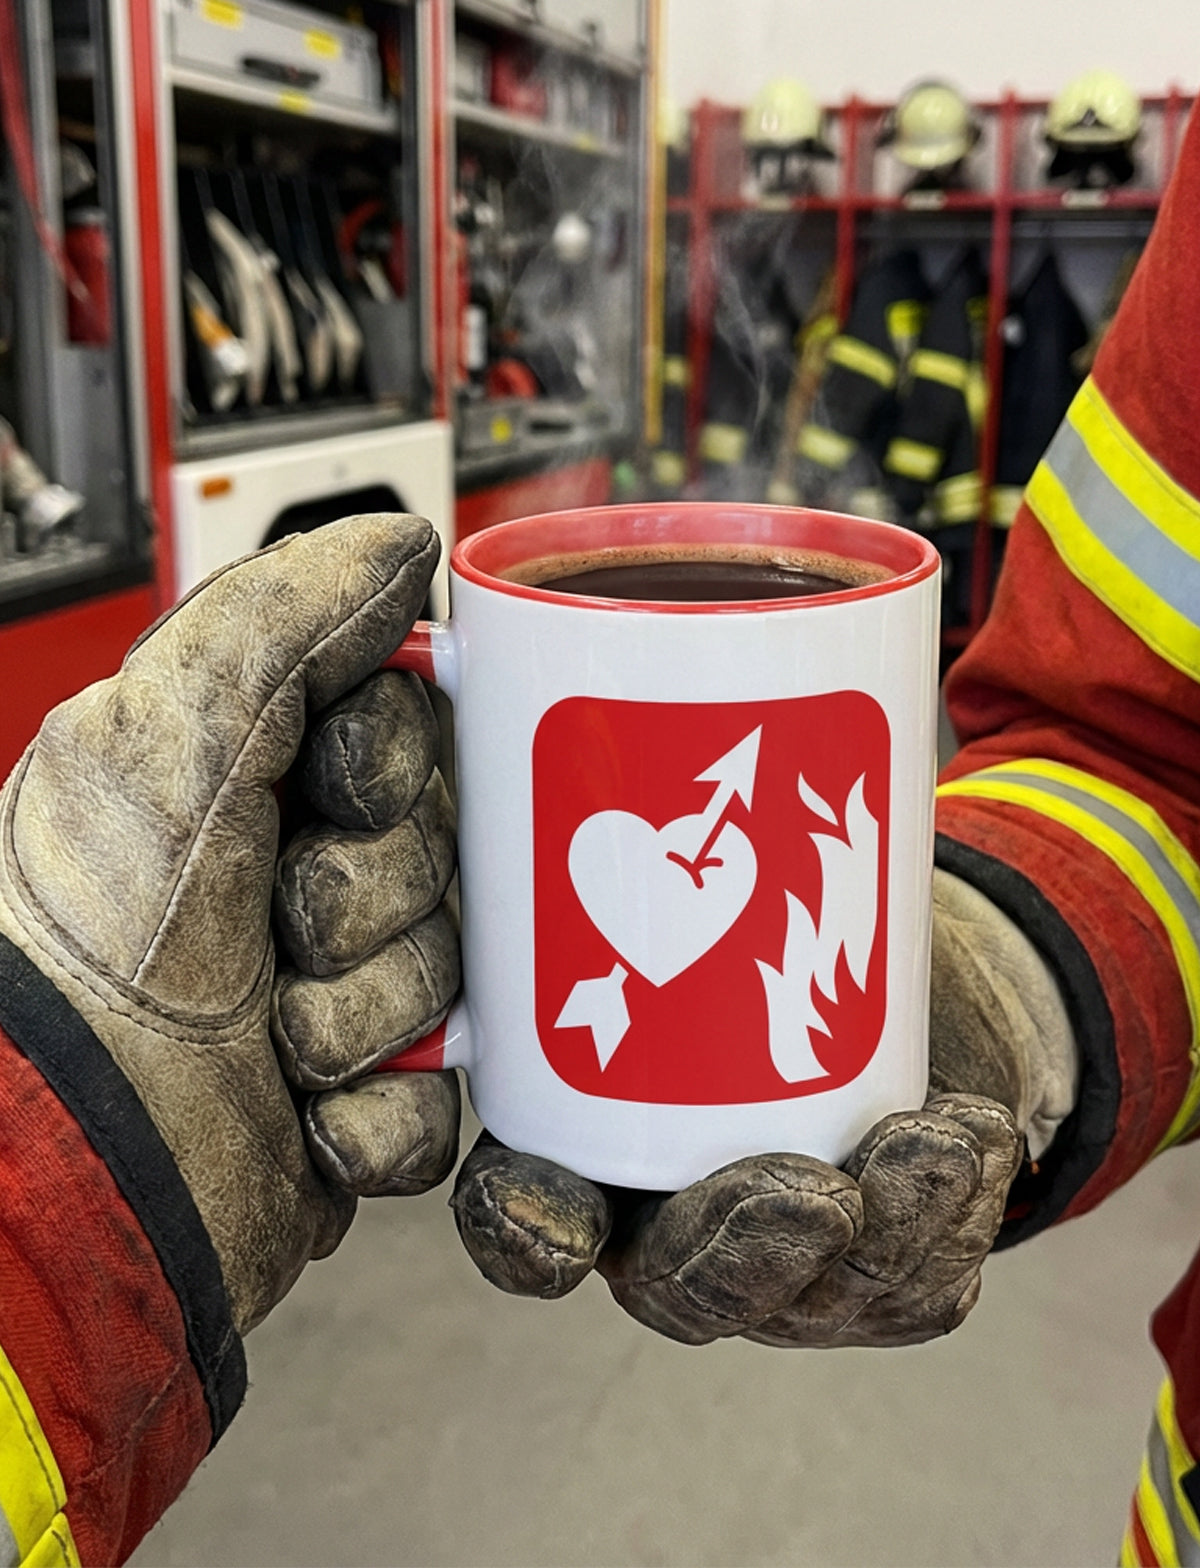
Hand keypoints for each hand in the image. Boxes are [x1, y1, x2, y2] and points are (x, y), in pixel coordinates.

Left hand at [0, 516, 459, 1333]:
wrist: (69, 1177)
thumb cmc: (83, 965)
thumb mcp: (163, 741)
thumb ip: (285, 617)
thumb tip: (403, 545)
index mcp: (243, 779)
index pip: (410, 730)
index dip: (393, 767)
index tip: (334, 793)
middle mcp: (286, 878)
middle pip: (449, 853)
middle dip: (377, 900)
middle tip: (287, 930)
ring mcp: (326, 994)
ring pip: (455, 975)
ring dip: (368, 1014)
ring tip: (274, 1039)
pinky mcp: (355, 1104)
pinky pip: (447, 1095)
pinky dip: (381, 1114)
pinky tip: (302, 1112)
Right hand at [452, 869, 1075, 1346]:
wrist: (892, 942)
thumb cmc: (758, 889)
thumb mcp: (690, 855)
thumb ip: (626, 826)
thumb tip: (522, 700)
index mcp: (589, 1139)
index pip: (523, 1215)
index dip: (522, 1232)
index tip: (557, 1215)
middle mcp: (675, 1214)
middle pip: (677, 1288)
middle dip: (737, 1255)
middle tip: (813, 1194)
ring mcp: (782, 1250)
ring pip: (812, 1300)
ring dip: (885, 1233)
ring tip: (936, 1143)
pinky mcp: (885, 1258)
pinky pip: (920, 1281)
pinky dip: (954, 1209)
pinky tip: (971, 1134)